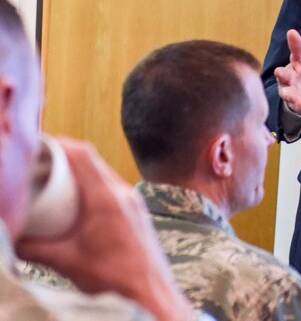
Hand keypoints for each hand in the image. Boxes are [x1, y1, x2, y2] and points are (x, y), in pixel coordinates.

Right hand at [16, 138, 194, 319]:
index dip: (60, 144)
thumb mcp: (65, 262)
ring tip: (54, 177)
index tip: (39, 144)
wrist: (150, 292)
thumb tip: (8, 238)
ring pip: (103, 173)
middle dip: (65, 155)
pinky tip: (78, 198)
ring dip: (80, 170)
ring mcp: (133, 201)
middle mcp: (123, 193)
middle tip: (40, 160)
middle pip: (93, 160)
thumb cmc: (112, 279)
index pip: (83, 155)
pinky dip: (92, 184)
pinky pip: (112, 187)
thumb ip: (32, 249)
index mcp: (106, 198)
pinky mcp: (136, 211)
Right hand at [273, 29, 300, 119]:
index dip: (281, 73)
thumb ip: (296, 47)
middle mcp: (288, 90)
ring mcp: (296, 101)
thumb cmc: (299, 74)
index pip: (282, 74)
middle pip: (285, 92)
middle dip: (287, 94)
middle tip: (287, 95)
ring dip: (300, 105)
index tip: (279, 71)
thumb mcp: (300, 60)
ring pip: (296, 104)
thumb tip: (292, 31)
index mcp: (287, 77)